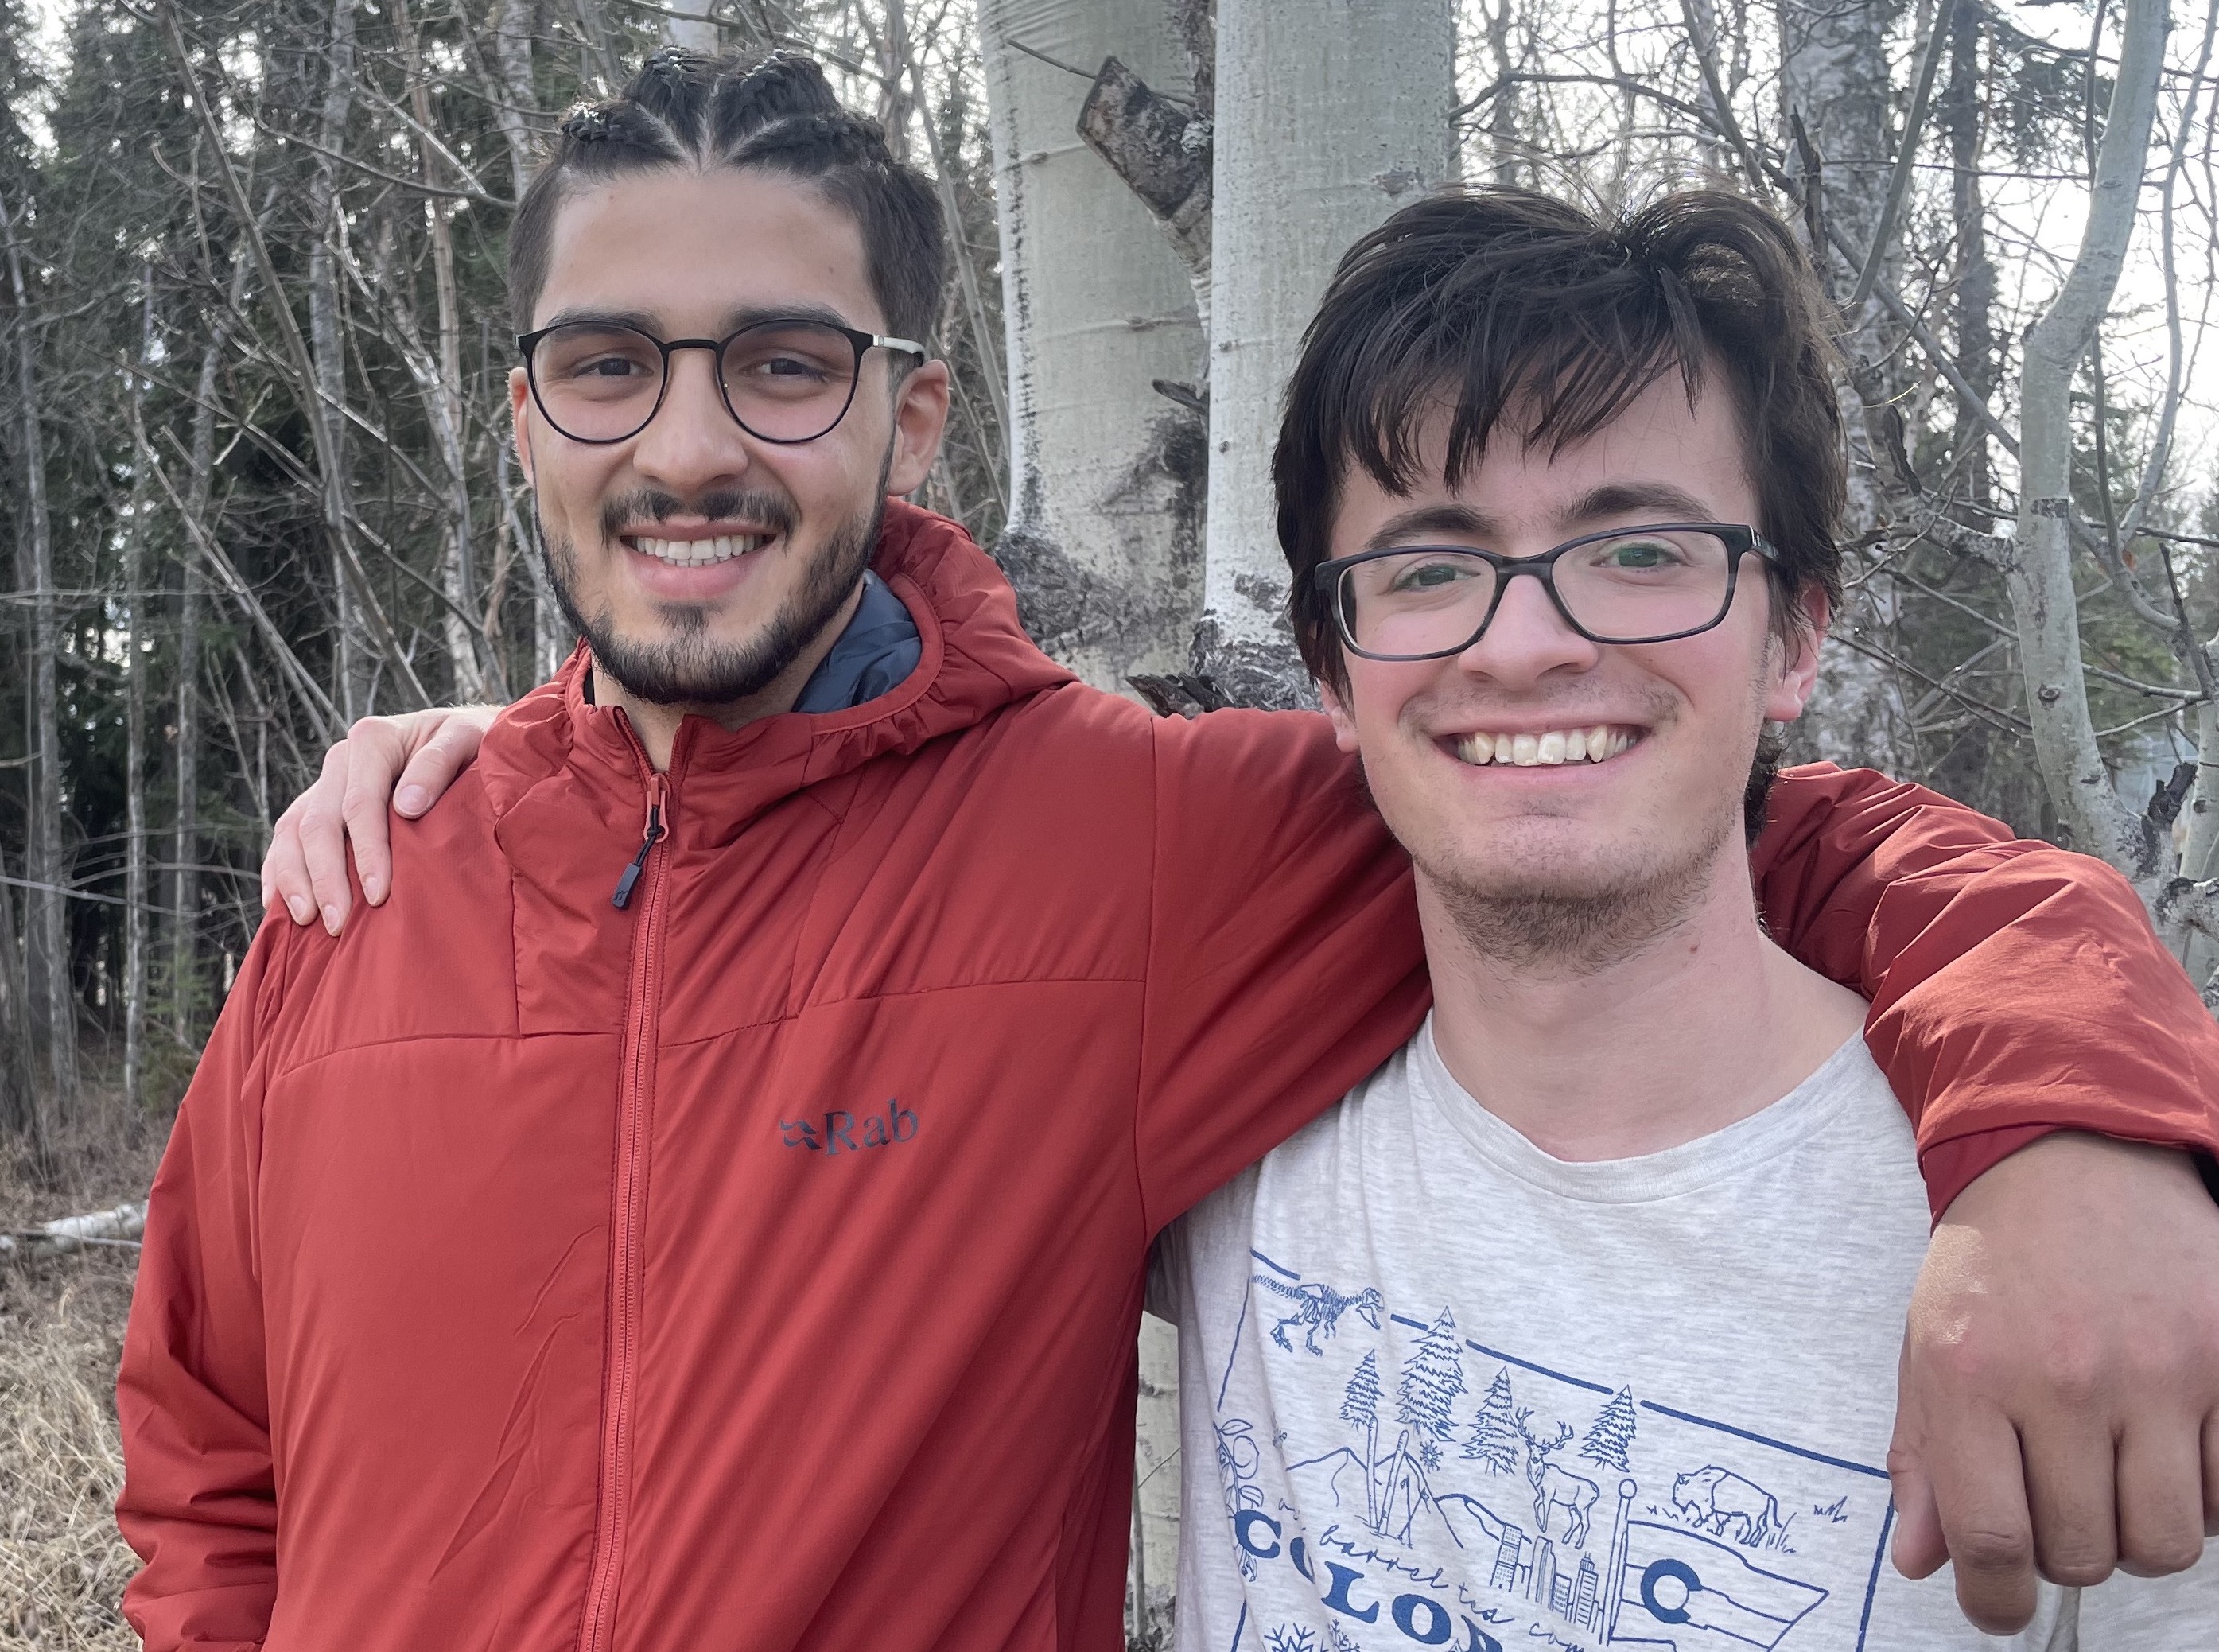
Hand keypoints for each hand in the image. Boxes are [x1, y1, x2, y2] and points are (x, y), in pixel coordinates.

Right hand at [261, 707, 499, 932]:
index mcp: (373, 741)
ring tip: (305, 920)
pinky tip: (276, 903)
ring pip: (292, 831)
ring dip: (295, 878)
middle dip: (326, 877)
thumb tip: (406, 806)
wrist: (463, 738)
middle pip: (319, 823)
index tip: (378, 894)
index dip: (367, 852)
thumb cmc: (472, 743)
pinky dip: (279, 869)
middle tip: (339, 924)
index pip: (360, 804)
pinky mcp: (319, 804)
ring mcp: (326, 783)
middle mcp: (341, 760)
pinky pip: (287, 837)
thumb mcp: (466, 739)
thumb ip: (437, 764)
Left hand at [1889, 1132, 2218, 1631]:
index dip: (1993, 1600)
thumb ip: (1924, 1458)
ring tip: (2110, 1478)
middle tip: (2054, 1505)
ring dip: (2135, 1534)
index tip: (1996, 1605)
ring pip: (2165, 1541)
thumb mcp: (1928, 1348)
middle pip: (2084, 1553)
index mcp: (1973, 1374)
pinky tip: (2165, 1451)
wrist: (2073, 1160)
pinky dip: (2201, 1498)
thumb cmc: (1992, 1265)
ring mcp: (2157, 1372)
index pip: (1991, 1538)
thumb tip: (1923, 1561)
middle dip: (2064, 1553)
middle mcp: (2065, 1377)